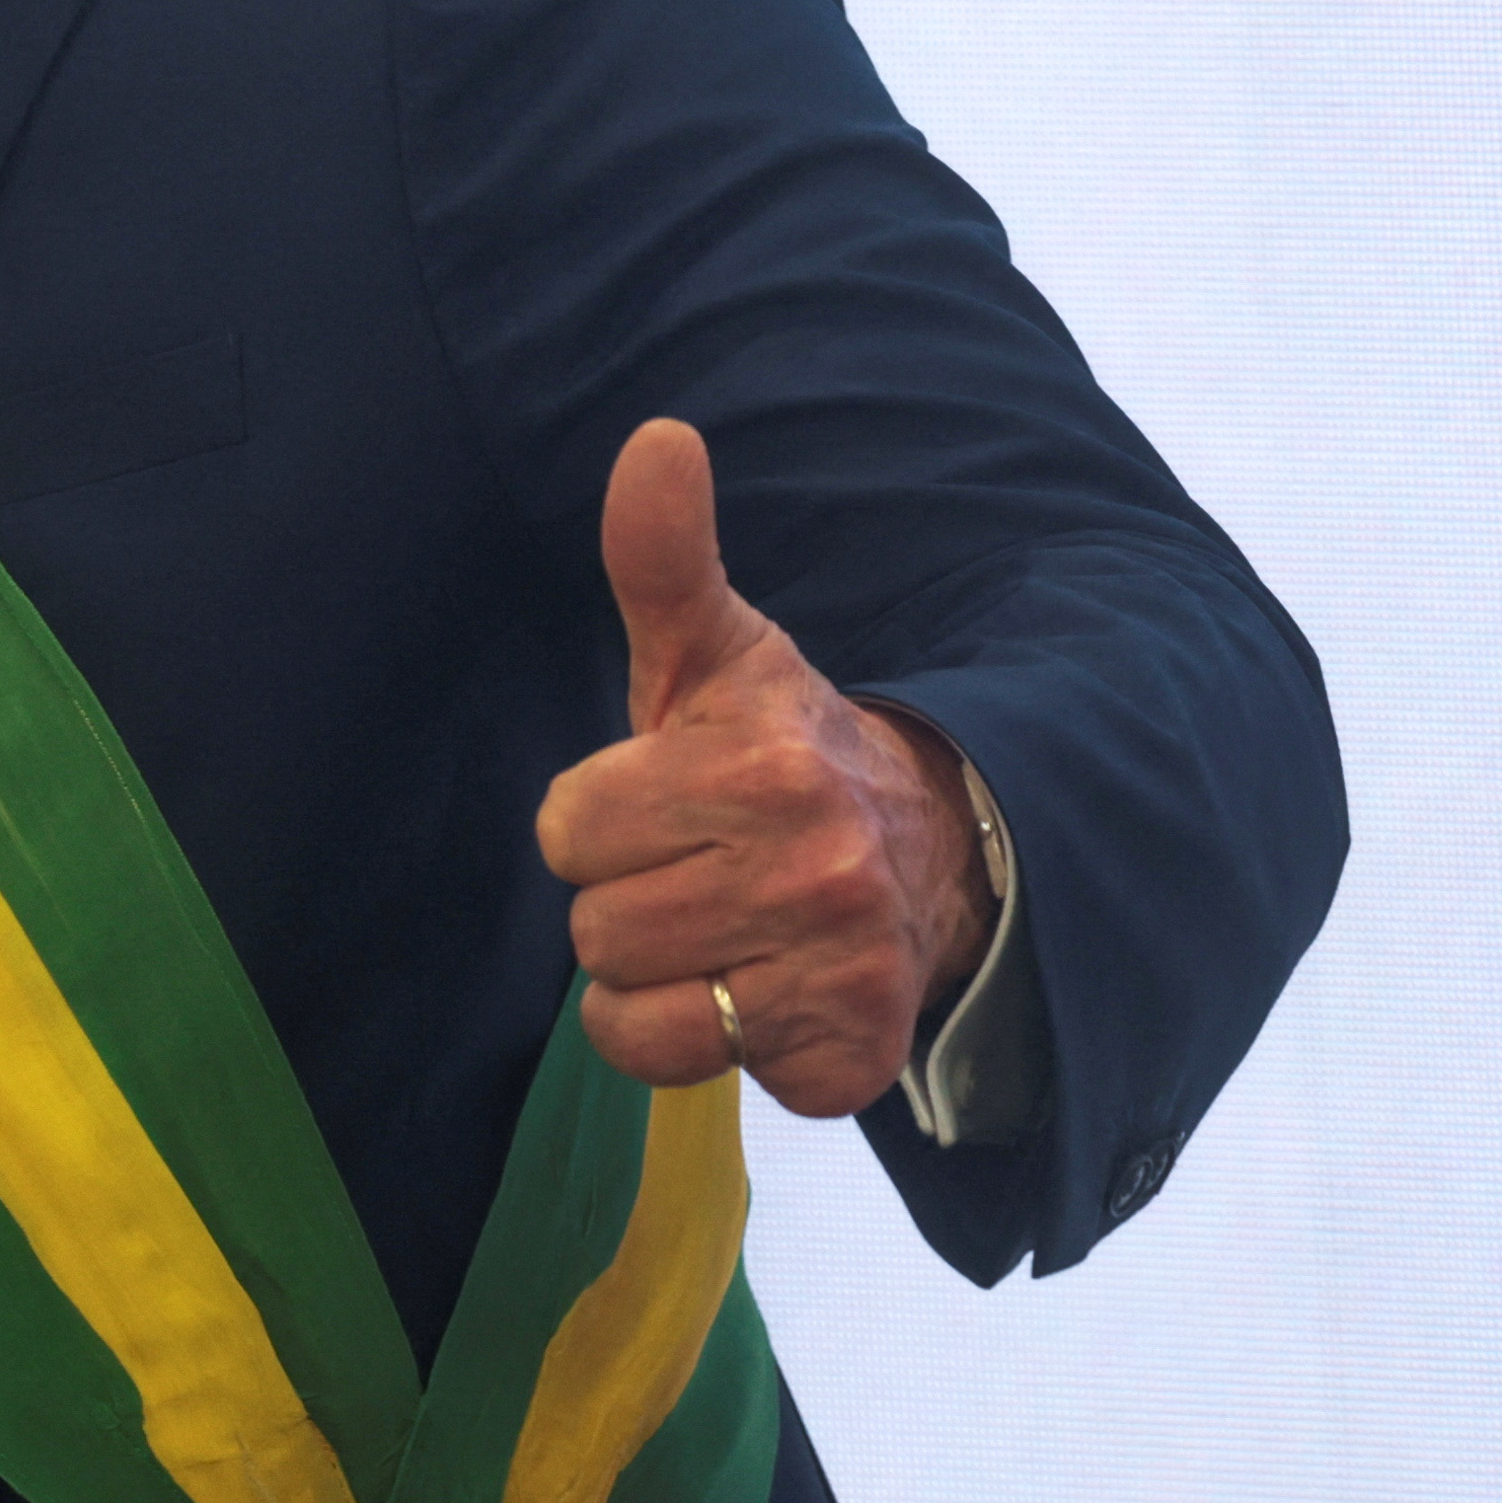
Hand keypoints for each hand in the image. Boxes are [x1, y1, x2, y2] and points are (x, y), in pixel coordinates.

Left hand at [538, 419, 997, 1116]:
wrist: (933, 858)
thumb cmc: (779, 752)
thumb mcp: (716, 653)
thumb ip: (662, 557)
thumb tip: (658, 436)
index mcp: (763, 766)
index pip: (568, 829)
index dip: (602, 818)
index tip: (671, 802)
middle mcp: (814, 871)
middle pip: (593, 927)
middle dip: (629, 898)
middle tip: (702, 868)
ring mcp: (840, 971)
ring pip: (628, 1009)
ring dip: (655, 977)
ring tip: (722, 928)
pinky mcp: (849, 1060)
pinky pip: (689, 1067)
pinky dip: (704, 1040)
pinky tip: (758, 988)